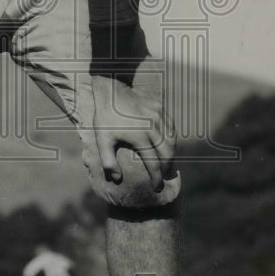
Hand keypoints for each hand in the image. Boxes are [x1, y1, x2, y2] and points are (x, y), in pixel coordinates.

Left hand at [90, 76, 175, 192]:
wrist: (111, 87)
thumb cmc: (105, 116)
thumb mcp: (102, 139)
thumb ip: (108, 161)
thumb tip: (116, 179)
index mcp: (140, 137)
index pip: (154, 163)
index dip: (156, 178)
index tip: (156, 187)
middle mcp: (153, 127)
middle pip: (167, 154)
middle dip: (166, 168)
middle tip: (163, 177)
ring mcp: (159, 116)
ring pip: (172, 141)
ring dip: (171, 154)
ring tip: (166, 164)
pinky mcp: (161, 108)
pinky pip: (171, 127)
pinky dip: (172, 139)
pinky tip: (167, 145)